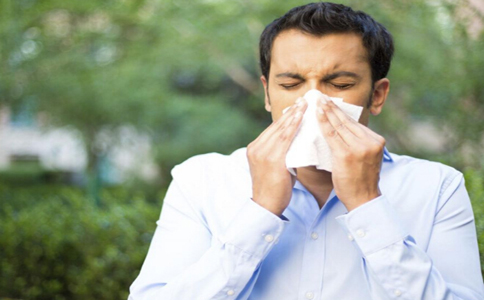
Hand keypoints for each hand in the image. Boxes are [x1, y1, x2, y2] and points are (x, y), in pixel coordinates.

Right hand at [247, 99, 307, 215]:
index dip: (285, 117)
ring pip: (281, 129)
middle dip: (291, 112)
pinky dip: (293, 126)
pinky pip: (285, 138)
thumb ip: (283, 153)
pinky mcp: (271, 158)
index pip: (273, 129)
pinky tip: (301, 117)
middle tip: (303, 99)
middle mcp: (256, 147)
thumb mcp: (277, 166)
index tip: (297, 106)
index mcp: (255, 148)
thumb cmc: (275, 188)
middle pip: (276, 125)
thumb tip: (298, 142)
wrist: (266, 206)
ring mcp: (262, 152)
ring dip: (294, 115)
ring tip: (305, 104)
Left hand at [317, 99, 384, 210]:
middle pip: (346, 121)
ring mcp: (359, 147)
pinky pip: (331, 135)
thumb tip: (339, 129)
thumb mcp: (364, 157)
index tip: (330, 102)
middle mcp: (370, 141)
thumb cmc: (360, 180)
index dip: (340, 111)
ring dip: (326, 112)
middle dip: (332, 107)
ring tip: (317, 102)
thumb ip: (356, 143)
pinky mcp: (346, 154)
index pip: (354, 123)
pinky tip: (316, 115)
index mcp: (376, 140)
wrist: (363, 199)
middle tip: (321, 96)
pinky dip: (323, 124)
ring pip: (338, 126)